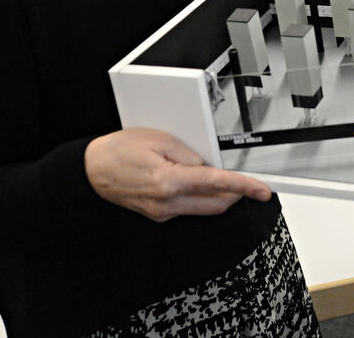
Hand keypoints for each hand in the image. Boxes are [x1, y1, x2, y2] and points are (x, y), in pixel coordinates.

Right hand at [84, 128, 271, 222]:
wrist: (91, 171)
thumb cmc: (119, 151)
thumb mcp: (160, 139)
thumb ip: (190, 153)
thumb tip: (210, 165)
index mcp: (168, 182)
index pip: (217, 185)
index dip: (244, 186)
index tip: (263, 189)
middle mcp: (167, 204)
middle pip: (216, 205)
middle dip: (237, 193)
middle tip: (249, 181)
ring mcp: (162, 213)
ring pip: (204, 209)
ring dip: (220, 196)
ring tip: (222, 177)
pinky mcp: (159, 214)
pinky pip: (189, 208)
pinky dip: (201, 197)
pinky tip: (198, 182)